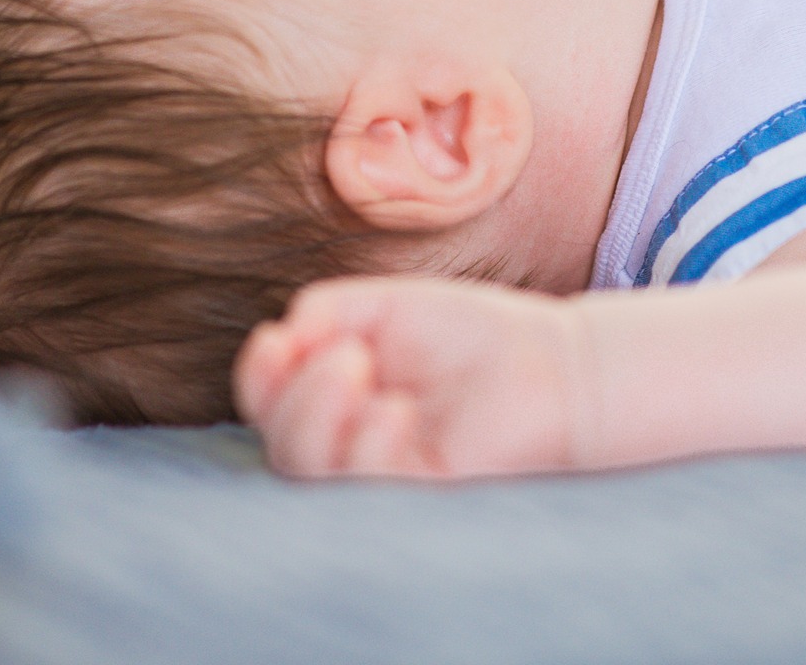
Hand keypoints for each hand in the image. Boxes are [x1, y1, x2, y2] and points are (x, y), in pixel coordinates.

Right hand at [233, 276, 585, 478]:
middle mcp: (346, 442)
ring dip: (317, 414)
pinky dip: (365, 445)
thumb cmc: (469, 336)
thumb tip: (280, 335)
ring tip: (360, 363)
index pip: (266, 401)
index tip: (277, 339)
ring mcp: (379, 474)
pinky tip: (395, 409)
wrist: (548, 366)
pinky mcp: (418, 498)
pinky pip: (365, 486)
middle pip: (278, 443)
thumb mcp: (384, 307)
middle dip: (295, 394)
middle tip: (348, 352)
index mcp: (332, 396)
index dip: (257, 375)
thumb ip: (326, 311)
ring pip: (306, 471)